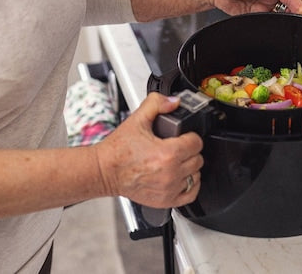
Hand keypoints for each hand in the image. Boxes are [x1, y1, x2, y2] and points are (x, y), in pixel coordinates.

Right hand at [93, 93, 203, 207]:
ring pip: (196, 175)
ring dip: (189, 167)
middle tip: (176, 148)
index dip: (190, 136)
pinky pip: (191, 193)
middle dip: (189, 151)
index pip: (196, 142)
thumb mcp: (137, 119)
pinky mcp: (166, 200)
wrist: (103, 171)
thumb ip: (156, 103)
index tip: (182, 137)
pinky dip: (190, 185)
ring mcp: (169, 188)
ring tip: (176, 162)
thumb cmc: (118, 150)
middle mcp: (170, 173)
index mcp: (167, 153)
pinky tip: (180, 177)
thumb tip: (173, 101)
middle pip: (197, 158)